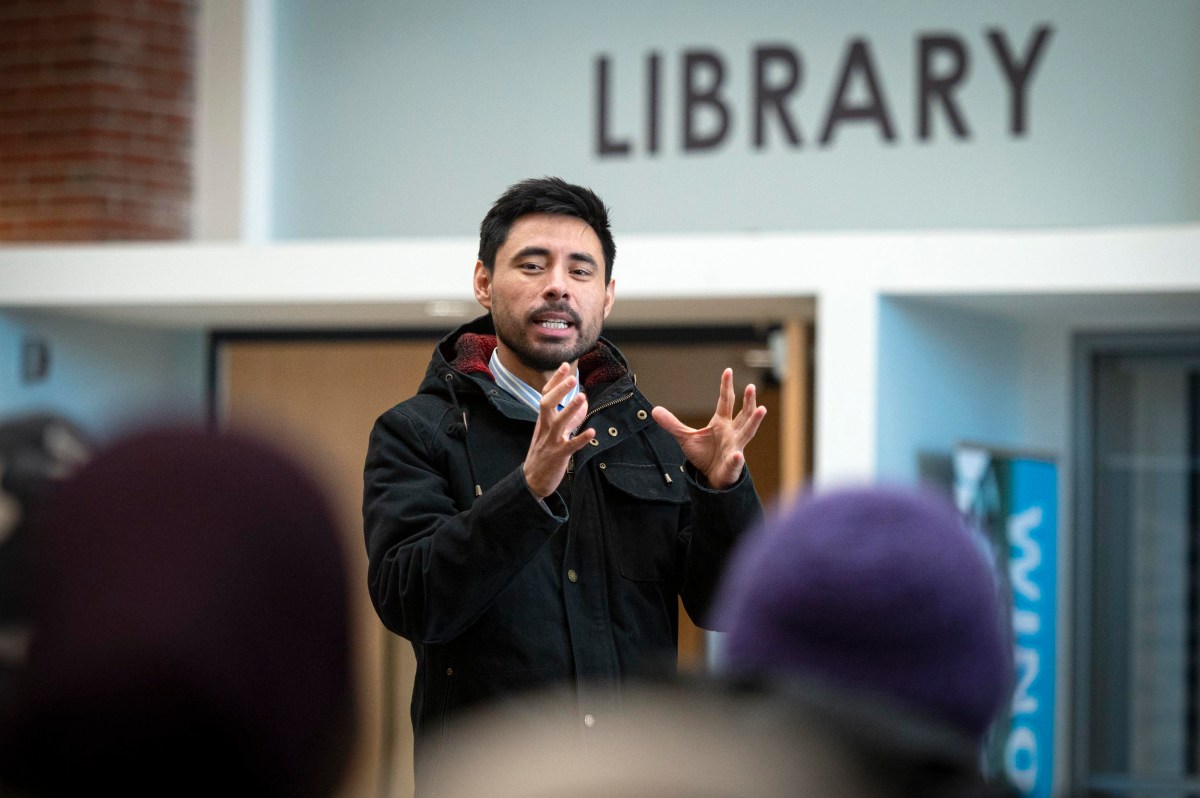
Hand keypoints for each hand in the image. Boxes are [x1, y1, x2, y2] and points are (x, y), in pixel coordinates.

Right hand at [522, 363, 595, 497]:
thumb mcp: (554, 432)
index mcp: (543, 420)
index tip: (565, 366)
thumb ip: (570, 417)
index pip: (546, 395)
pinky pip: (570, 446)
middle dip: (559, 391)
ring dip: (570, 410)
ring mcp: (551, 442)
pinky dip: (581, 439)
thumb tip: (584, 401)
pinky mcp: (559, 456)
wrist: (532, 480)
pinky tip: (591, 432)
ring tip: (583, 397)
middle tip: (572, 378)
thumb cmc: (544, 453)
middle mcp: (545, 428)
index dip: (555, 381)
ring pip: (558, 423)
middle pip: (546, 404)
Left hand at [651, 368, 765, 489]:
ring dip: (754, 421)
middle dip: (748, 400)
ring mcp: (735, 446)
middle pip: (743, 413)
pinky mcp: (733, 464)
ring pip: (747, 432)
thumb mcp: (685, 437)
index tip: (728, 371)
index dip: (726, 386)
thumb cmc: (703, 454)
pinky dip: (736, 459)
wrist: (711, 476)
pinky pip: (735, 460)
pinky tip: (737, 455)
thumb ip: (672, 423)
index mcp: (721, 422)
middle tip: (751, 387)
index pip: (725, 401)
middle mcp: (732, 431)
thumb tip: (654, 410)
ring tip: (761, 409)